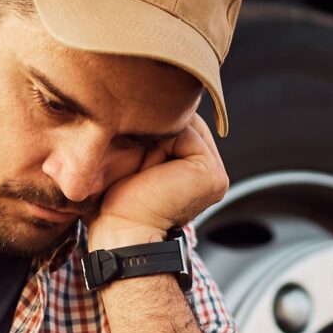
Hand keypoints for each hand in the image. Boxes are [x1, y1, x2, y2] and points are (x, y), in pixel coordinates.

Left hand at [90, 113, 227, 250]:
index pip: (181, 127)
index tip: (127, 133)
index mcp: (196, 172)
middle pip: (186, 123)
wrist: (121, 233)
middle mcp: (212, 173)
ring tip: (139, 157)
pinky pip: (187, 132)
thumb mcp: (135, 160)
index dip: (153, 123)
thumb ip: (151, 136)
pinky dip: (162, 137)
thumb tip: (148, 100)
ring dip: (158, 130)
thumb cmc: (116, 203)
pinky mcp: (211, 174)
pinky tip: (147, 158)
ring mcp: (216, 174)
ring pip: (187, 124)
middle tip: (132, 146)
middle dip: (157, 124)